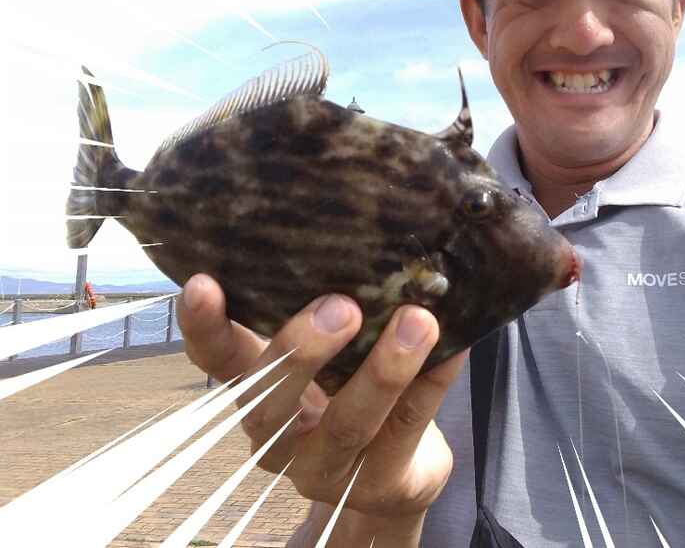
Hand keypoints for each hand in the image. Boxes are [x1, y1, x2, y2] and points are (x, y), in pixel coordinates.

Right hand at [177, 273, 467, 521]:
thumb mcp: (332, 351)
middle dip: (301, 352)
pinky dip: (433, 381)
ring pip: (346, 424)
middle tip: (340, 307)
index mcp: (259, 388)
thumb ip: (330, 306)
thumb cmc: (353, 386)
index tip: (203, 282)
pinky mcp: (380, 481)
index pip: (217, 361)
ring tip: (417, 321)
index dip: (205, 327)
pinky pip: (408, 426)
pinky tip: (454, 346)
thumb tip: (364, 231)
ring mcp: (326, 466)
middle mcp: (278, 434)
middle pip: (268, 402)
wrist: (396, 473)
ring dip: (383, 371)